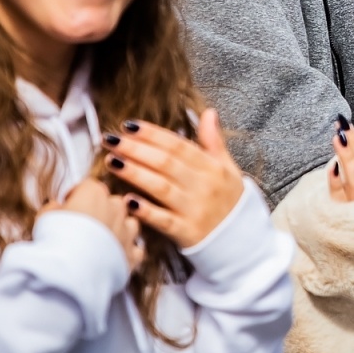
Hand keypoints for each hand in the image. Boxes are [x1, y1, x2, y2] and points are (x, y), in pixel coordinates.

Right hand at [45, 178, 142, 272]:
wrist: (70, 272)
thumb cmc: (55, 240)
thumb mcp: (44, 217)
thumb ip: (53, 207)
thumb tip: (56, 206)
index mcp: (94, 194)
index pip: (89, 186)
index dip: (78, 195)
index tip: (69, 205)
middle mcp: (116, 209)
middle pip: (113, 203)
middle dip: (101, 211)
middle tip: (84, 226)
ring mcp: (127, 232)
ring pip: (129, 224)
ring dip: (118, 230)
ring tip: (101, 243)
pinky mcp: (132, 255)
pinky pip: (135, 250)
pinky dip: (126, 253)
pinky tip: (114, 259)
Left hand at [105, 109, 244, 248]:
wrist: (243, 239)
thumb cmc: (230, 201)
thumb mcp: (228, 168)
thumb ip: (214, 141)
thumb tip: (208, 112)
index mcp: (212, 168)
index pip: (178, 145)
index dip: (152, 134)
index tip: (128, 126)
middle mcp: (203, 186)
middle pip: (165, 163)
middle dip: (136, 149)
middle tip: (110, 140)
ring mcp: (194, 210)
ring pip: (161, 188)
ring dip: (135, 174)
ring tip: (112, 162)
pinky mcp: (187, 232)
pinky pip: (163, 221)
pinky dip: (146, 211)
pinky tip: (127, 201)